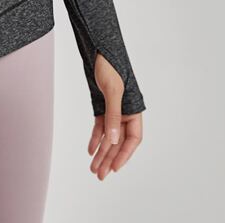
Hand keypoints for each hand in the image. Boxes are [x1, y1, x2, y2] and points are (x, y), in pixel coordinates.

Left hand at [88, 52, 142, 179]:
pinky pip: (100, 126)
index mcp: (134, 109)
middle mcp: (125, 112)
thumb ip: (113, 115)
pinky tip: (90, 150)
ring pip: (109, 136)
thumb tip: (113, 140)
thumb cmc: (109, 66)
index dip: (124, 154)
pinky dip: (95, 138)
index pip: (133, 139)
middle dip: (109, 159)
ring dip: (101, 153)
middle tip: (99, 175)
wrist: (98, 49)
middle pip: (119, 141)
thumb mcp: (112, 91)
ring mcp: (113, 110)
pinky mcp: (102, 105)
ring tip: (93, 168)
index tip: (114, 168)